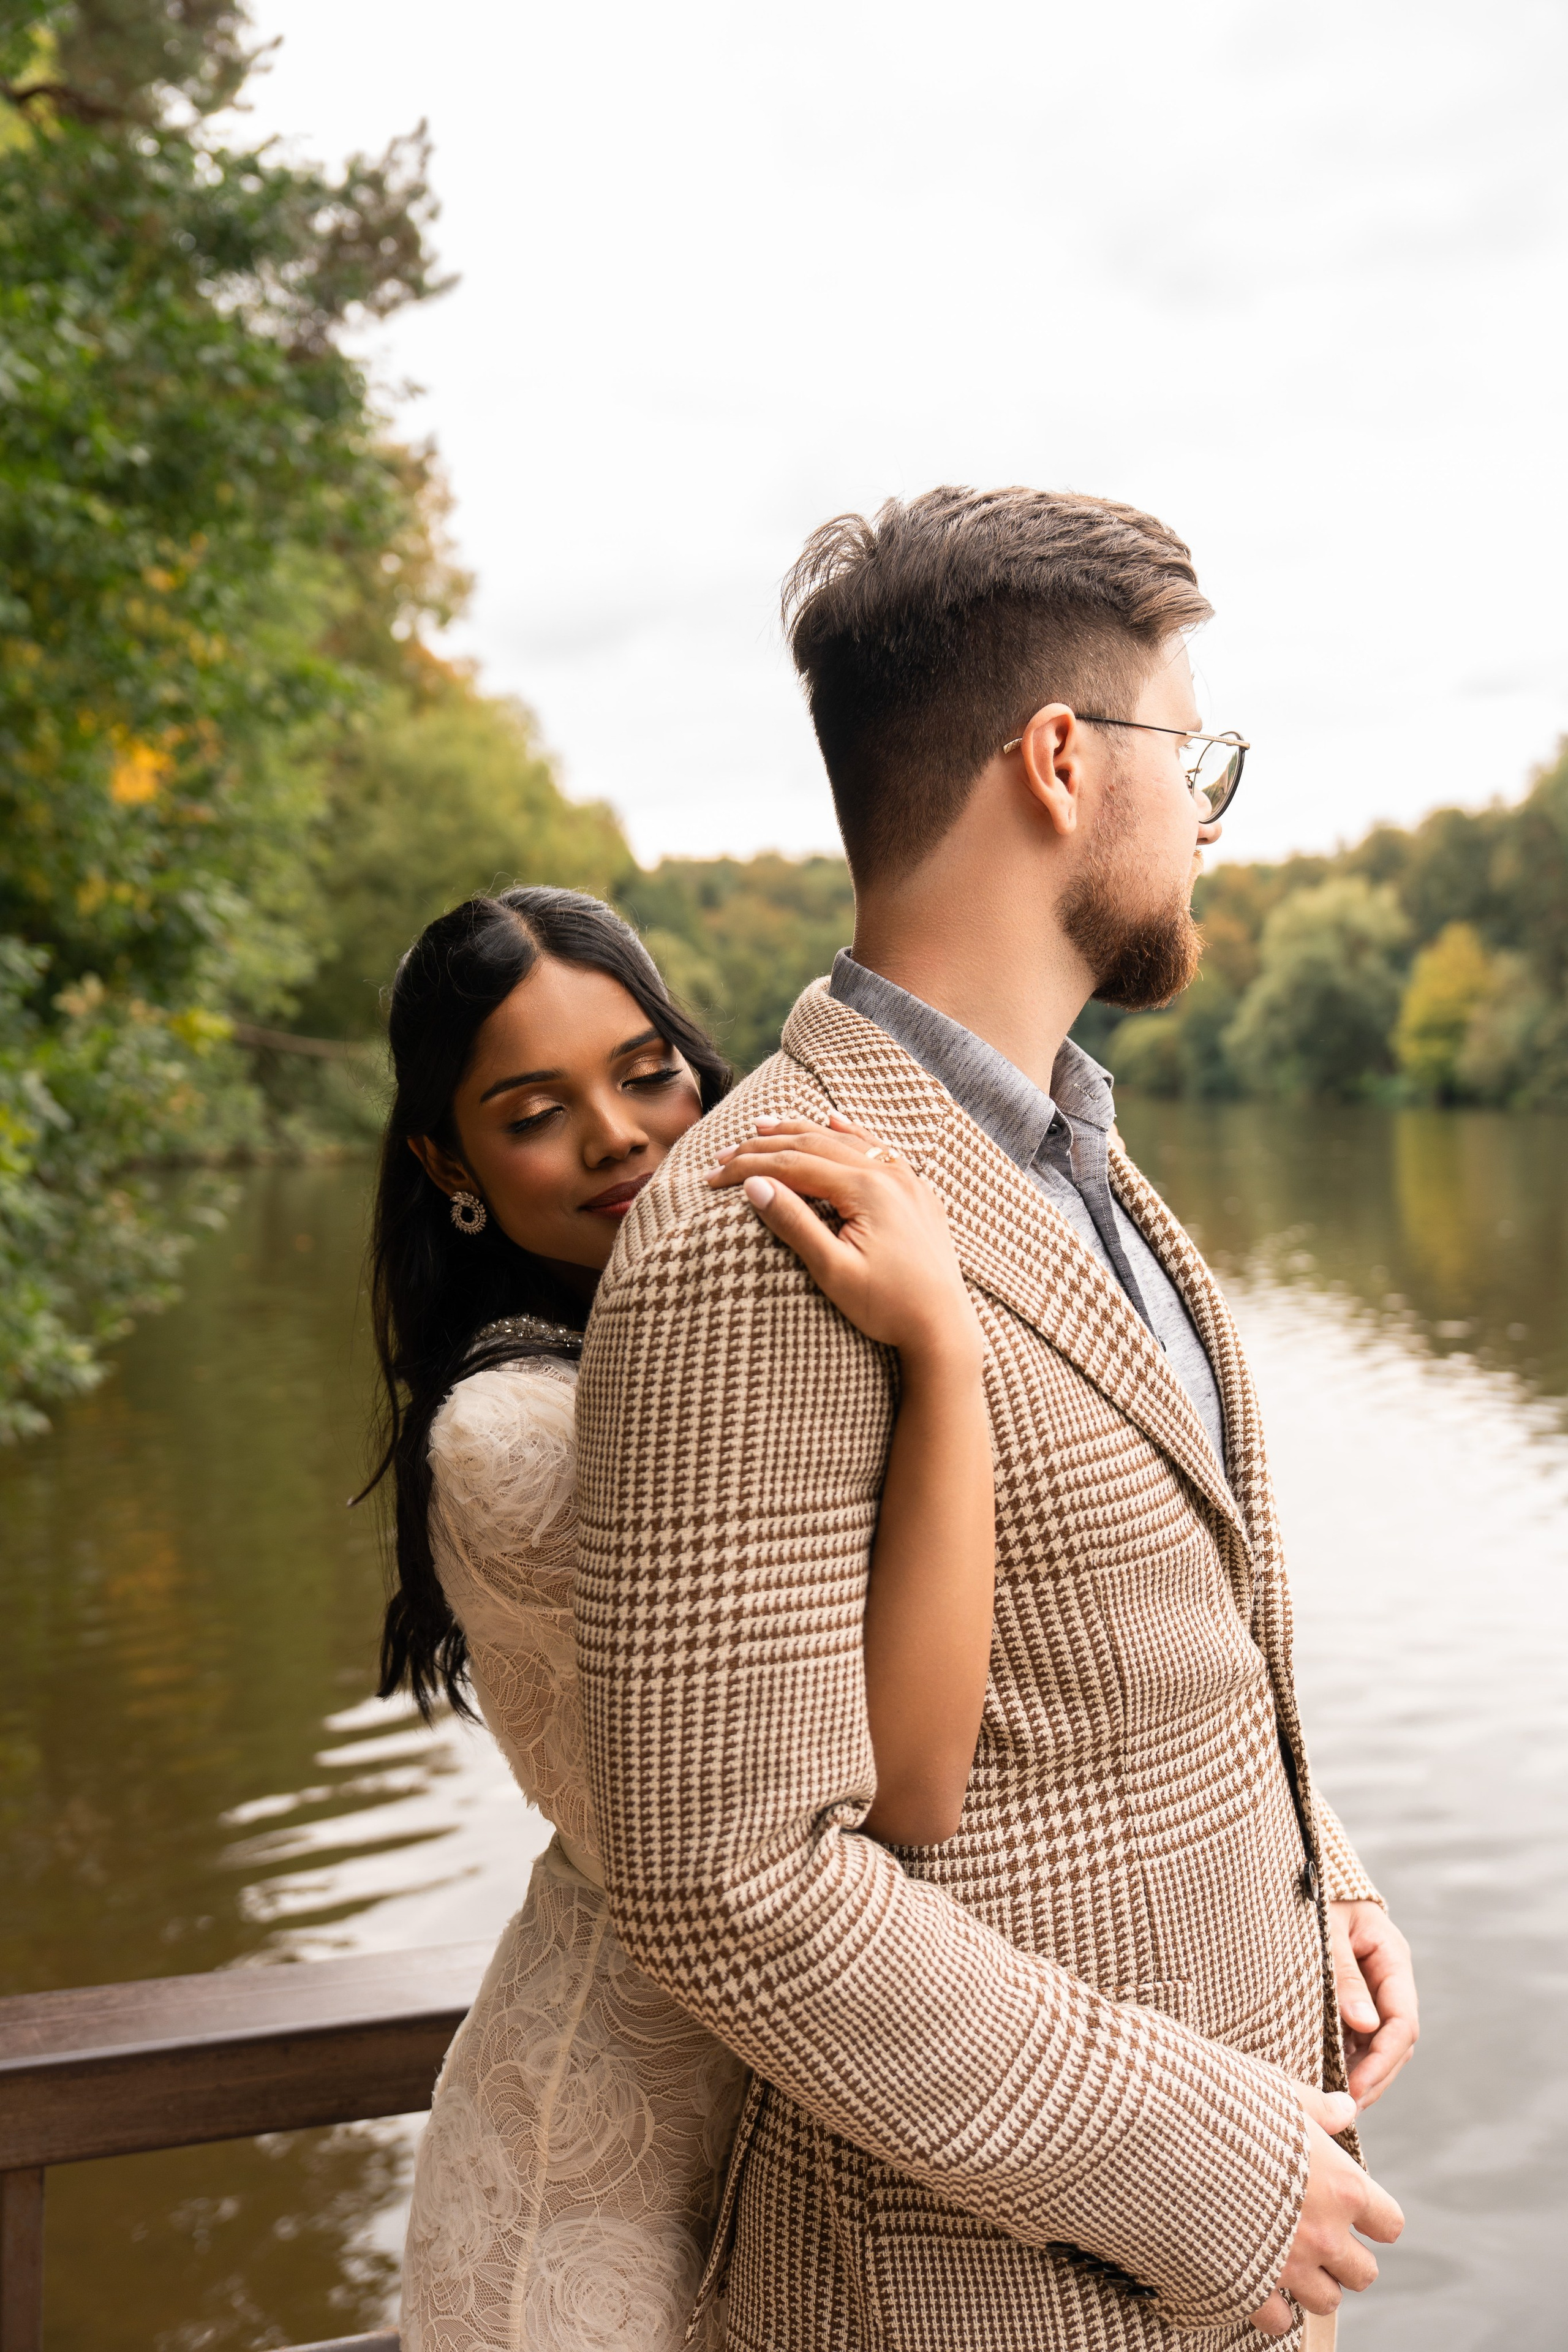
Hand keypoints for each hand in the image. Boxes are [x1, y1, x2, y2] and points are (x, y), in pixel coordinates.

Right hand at [706, 1113, 979, 1364]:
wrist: (944, 1327)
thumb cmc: (888, 1307)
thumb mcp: (834, 1272)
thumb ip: (795, 1224)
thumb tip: (754, 1185)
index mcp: (867, 1190)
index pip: (794, 1165)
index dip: (749, 1167)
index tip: (714, 1175)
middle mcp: (889, 1174)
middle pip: (815, 1145)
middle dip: (765, 1146)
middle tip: (724, 1153)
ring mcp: (906, 1180)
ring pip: (844, 1141)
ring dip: (800, 1132)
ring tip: (763, 1126)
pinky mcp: (916, 1191)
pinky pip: (877, 1148)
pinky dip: (849, 1133)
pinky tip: (833, 1120)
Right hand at [1248, 2087, 1403, 2336]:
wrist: (1165, 2136)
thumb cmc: (1226, 2107)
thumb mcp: (1278, 2094)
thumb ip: (1316, 2108)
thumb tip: (1345, 2107)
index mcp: (1342, 2187)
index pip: (1389, 2224)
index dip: (1372, 2218)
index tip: (1352, 2209)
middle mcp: (1324, 2235)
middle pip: (1363, 2273)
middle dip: (1343, 2258)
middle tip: (1315, 2235)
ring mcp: (1288, 2267)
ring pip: (1326, 2302)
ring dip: (1311, 2284)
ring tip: (1287, 2258)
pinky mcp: (1249, 2290)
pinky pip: (1278, 2322)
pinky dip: (1271, 2307)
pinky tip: (1255, 2278)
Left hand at [1329, 1899, 1418, 2110]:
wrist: (1297, 1873)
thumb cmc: (1311, 1894)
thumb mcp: (1327, 1929)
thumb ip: (1344, 1974)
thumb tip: (1365, 2025)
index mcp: (1392, 1958)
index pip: (1402, 2022)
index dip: (1382, 2060)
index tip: (1356, 2088)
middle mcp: (1388, 1979)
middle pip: (1395, 2042)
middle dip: (1374, 2077)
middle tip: (1344, 2107)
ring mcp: (1372, 1990)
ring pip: (1377, 2044)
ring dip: (1361, 2073)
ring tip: (1334, 2102)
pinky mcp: (1352, 1997)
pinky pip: (1356, 2036)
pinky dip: (1346, 2058)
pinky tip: (1326, 2078)